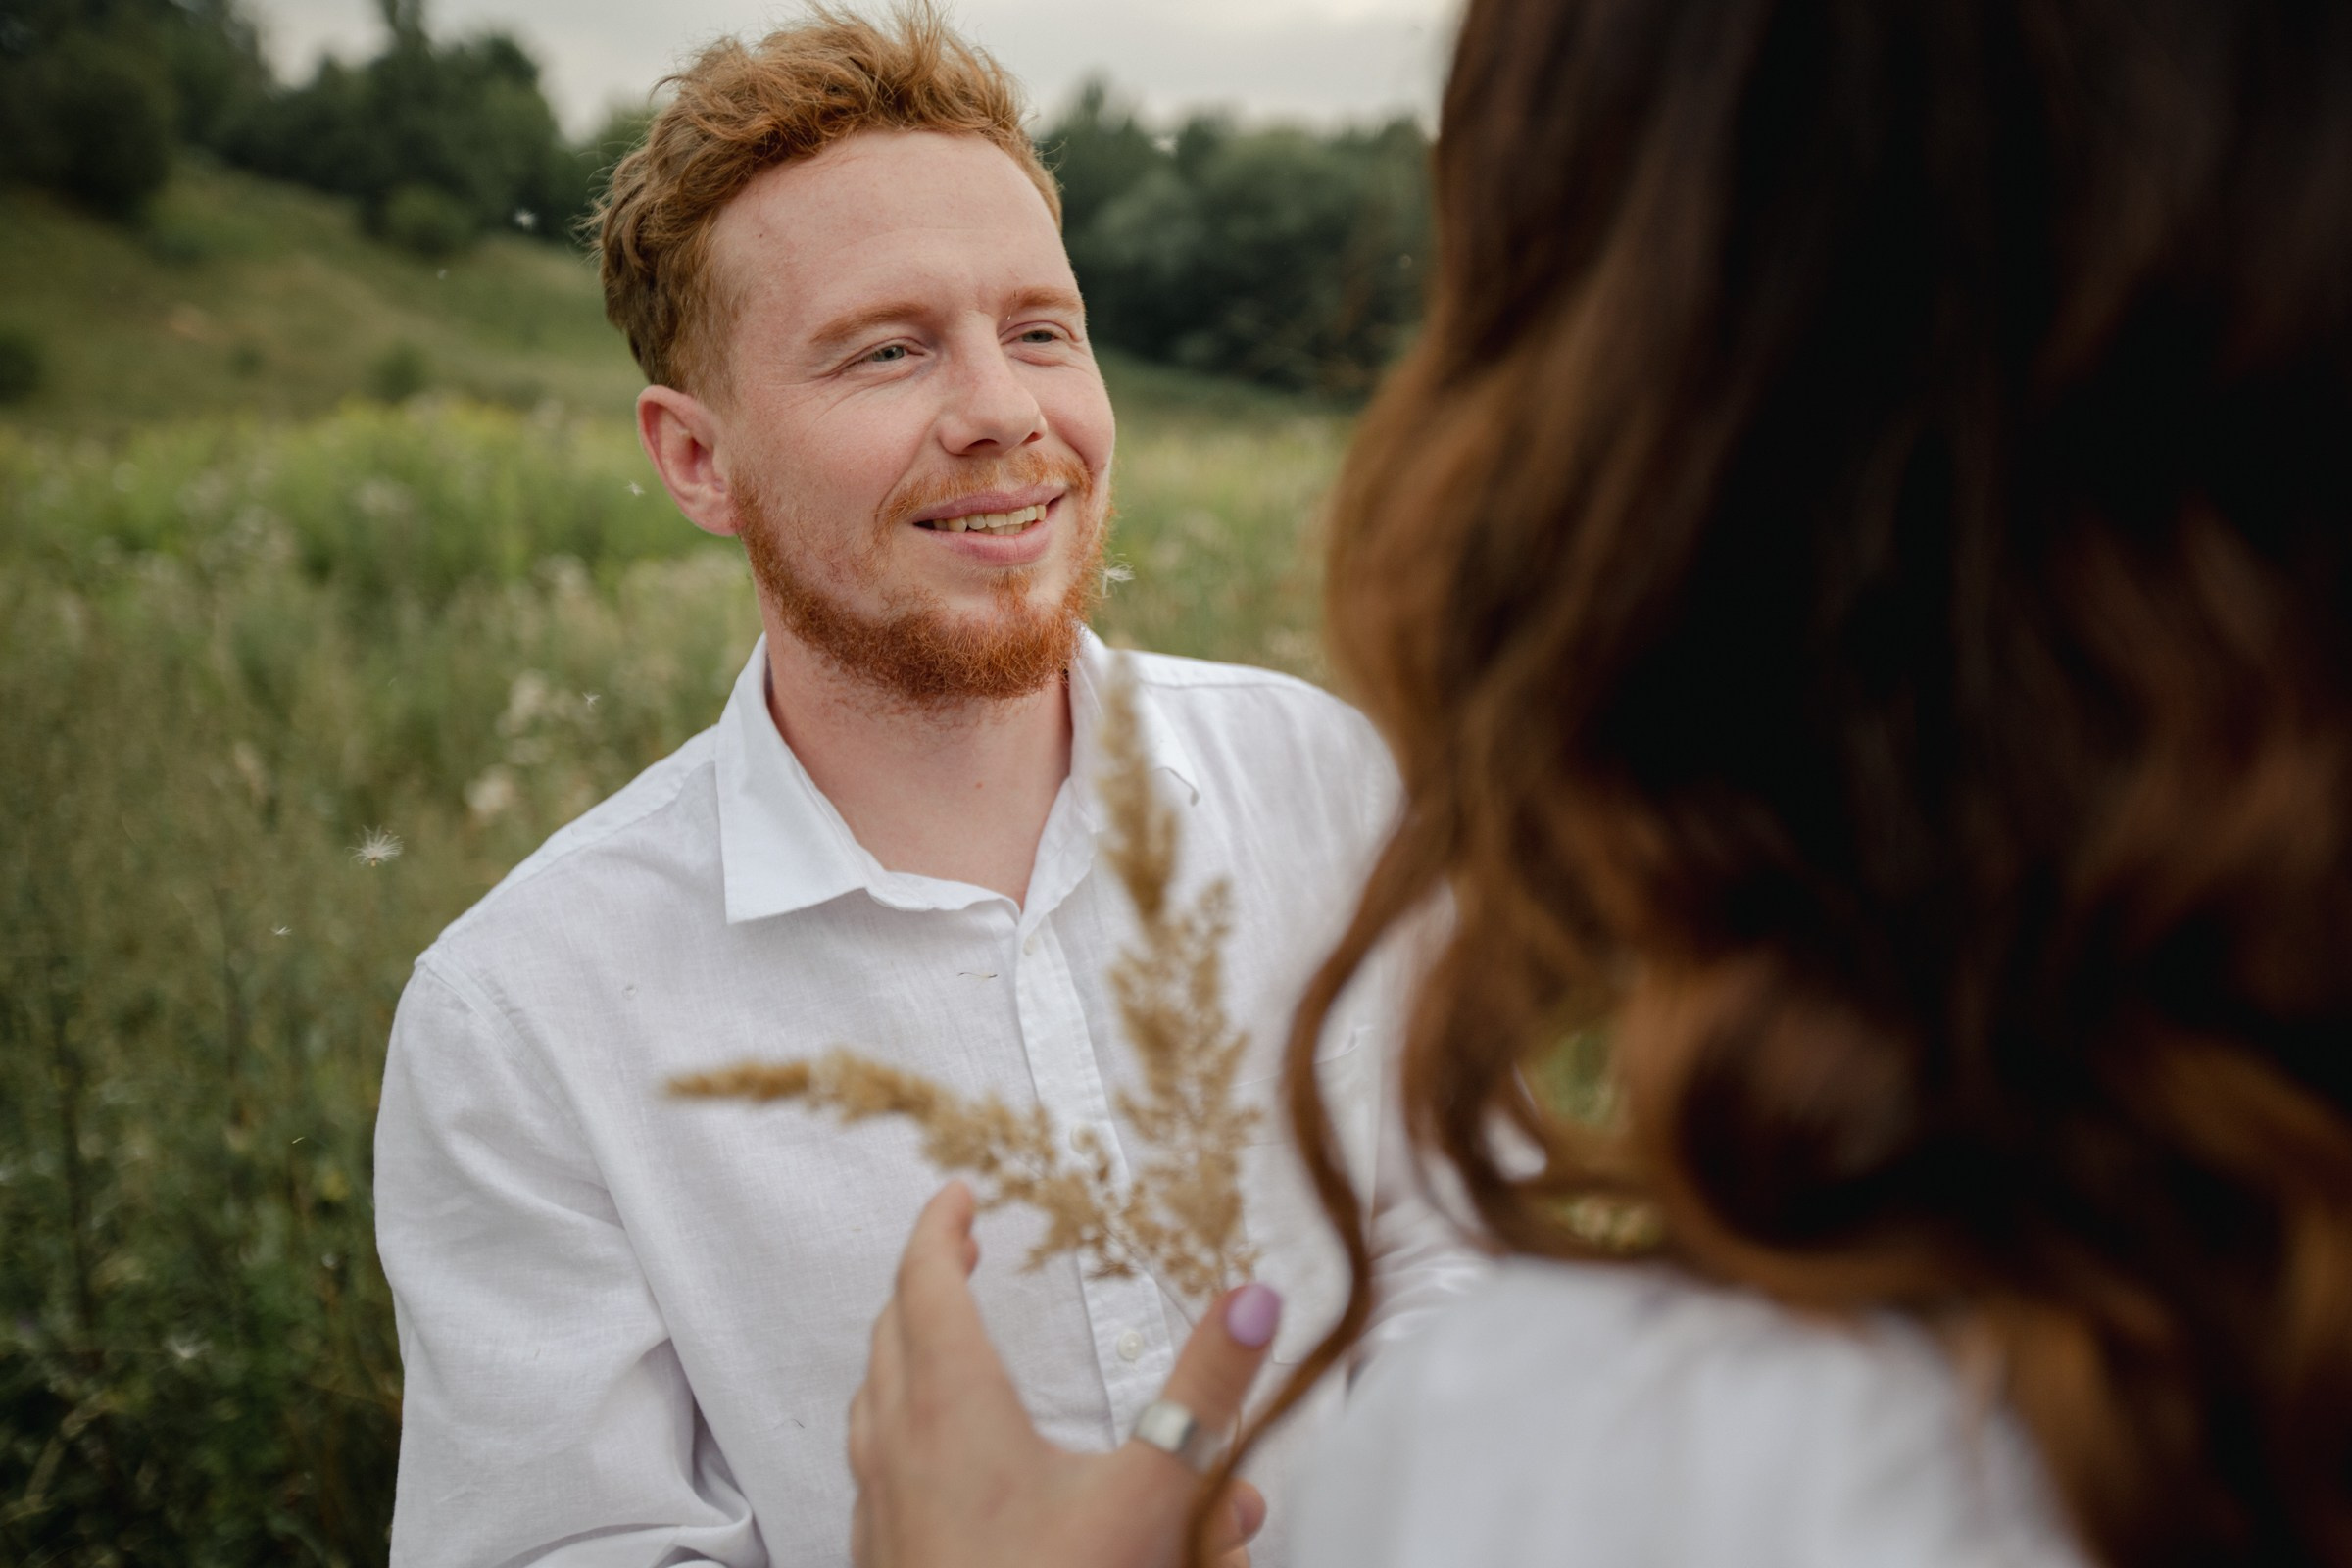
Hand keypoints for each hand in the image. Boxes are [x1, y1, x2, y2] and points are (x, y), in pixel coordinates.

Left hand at [848, 1181, 1280, 1567]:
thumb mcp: (1153, 1499)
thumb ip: (1207, 1396)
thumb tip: (1251, 1305)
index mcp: (953, 1411)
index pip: (926, 1284)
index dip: (939, 1228)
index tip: (957, 1195)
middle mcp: (899, 1451)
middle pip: (892, 1334)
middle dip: (926, 1281)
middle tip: (961, 1251)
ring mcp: (880, 1512)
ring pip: (872, 1404)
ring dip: (904, 1355)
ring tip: (940, 1343)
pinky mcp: (884, 1559)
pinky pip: (874, 1471)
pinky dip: (899, 1430)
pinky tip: (939, 1464)